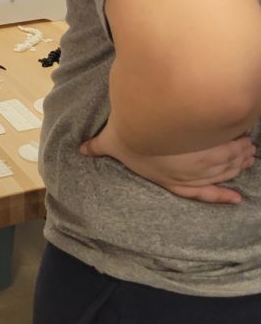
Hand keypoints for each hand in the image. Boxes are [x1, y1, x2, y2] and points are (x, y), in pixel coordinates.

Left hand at [80, 118, 255, 203]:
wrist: (147, 125)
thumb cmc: (127, 138)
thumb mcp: (111, 143)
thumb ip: (98, 147)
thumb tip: (80, 149)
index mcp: (171, 178)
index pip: (197, 192)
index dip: (217, 195)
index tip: (236, 198)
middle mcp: (191, 173)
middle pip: (219, 173)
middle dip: (233, 167)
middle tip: (248, 160)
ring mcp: (204, 158)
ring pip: (228, 159)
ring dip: (239, 154)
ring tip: (250, 150)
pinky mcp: (210, 142)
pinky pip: (230, 147)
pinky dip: (239, 145)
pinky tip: (247, 140)